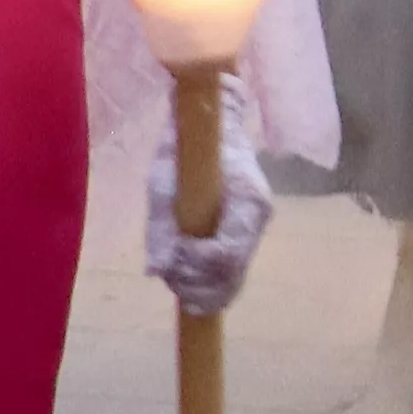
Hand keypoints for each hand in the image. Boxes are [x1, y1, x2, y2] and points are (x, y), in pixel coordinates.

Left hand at [142, 75, 268, 315]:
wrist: (214, 125)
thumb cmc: (185, 145)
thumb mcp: (164, 179)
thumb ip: (161, 226)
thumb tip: (154, 271)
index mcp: (247, 201)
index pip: (228, 256)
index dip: (195, 268)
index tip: (169, 259)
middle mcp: (258, 221)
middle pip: (232, 278)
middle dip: (195, 287)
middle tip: (166, 274)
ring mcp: (255, 231)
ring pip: (232, 283)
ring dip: (198, 288)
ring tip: (171, 271)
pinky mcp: (246, 237)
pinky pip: (230, 275)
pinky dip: (206, 283)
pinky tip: (186, 274)